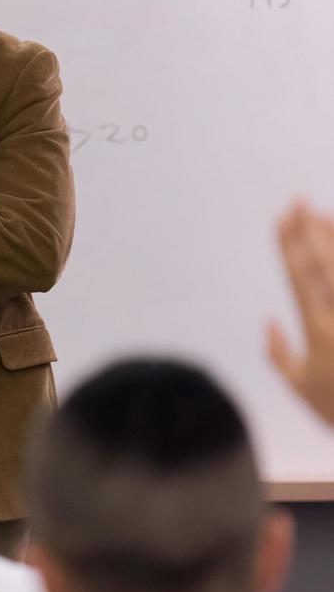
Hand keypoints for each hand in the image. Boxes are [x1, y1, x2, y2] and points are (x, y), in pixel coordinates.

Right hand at [269, 201, 333, 426]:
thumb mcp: (304, 391)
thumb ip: (281, 356)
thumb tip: (269, 322)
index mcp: (320, 332)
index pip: (299, 278)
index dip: (288, 246)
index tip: (280, 218)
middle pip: (324, 265)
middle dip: (308, 230)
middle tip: (298, 200)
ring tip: (324, 212)